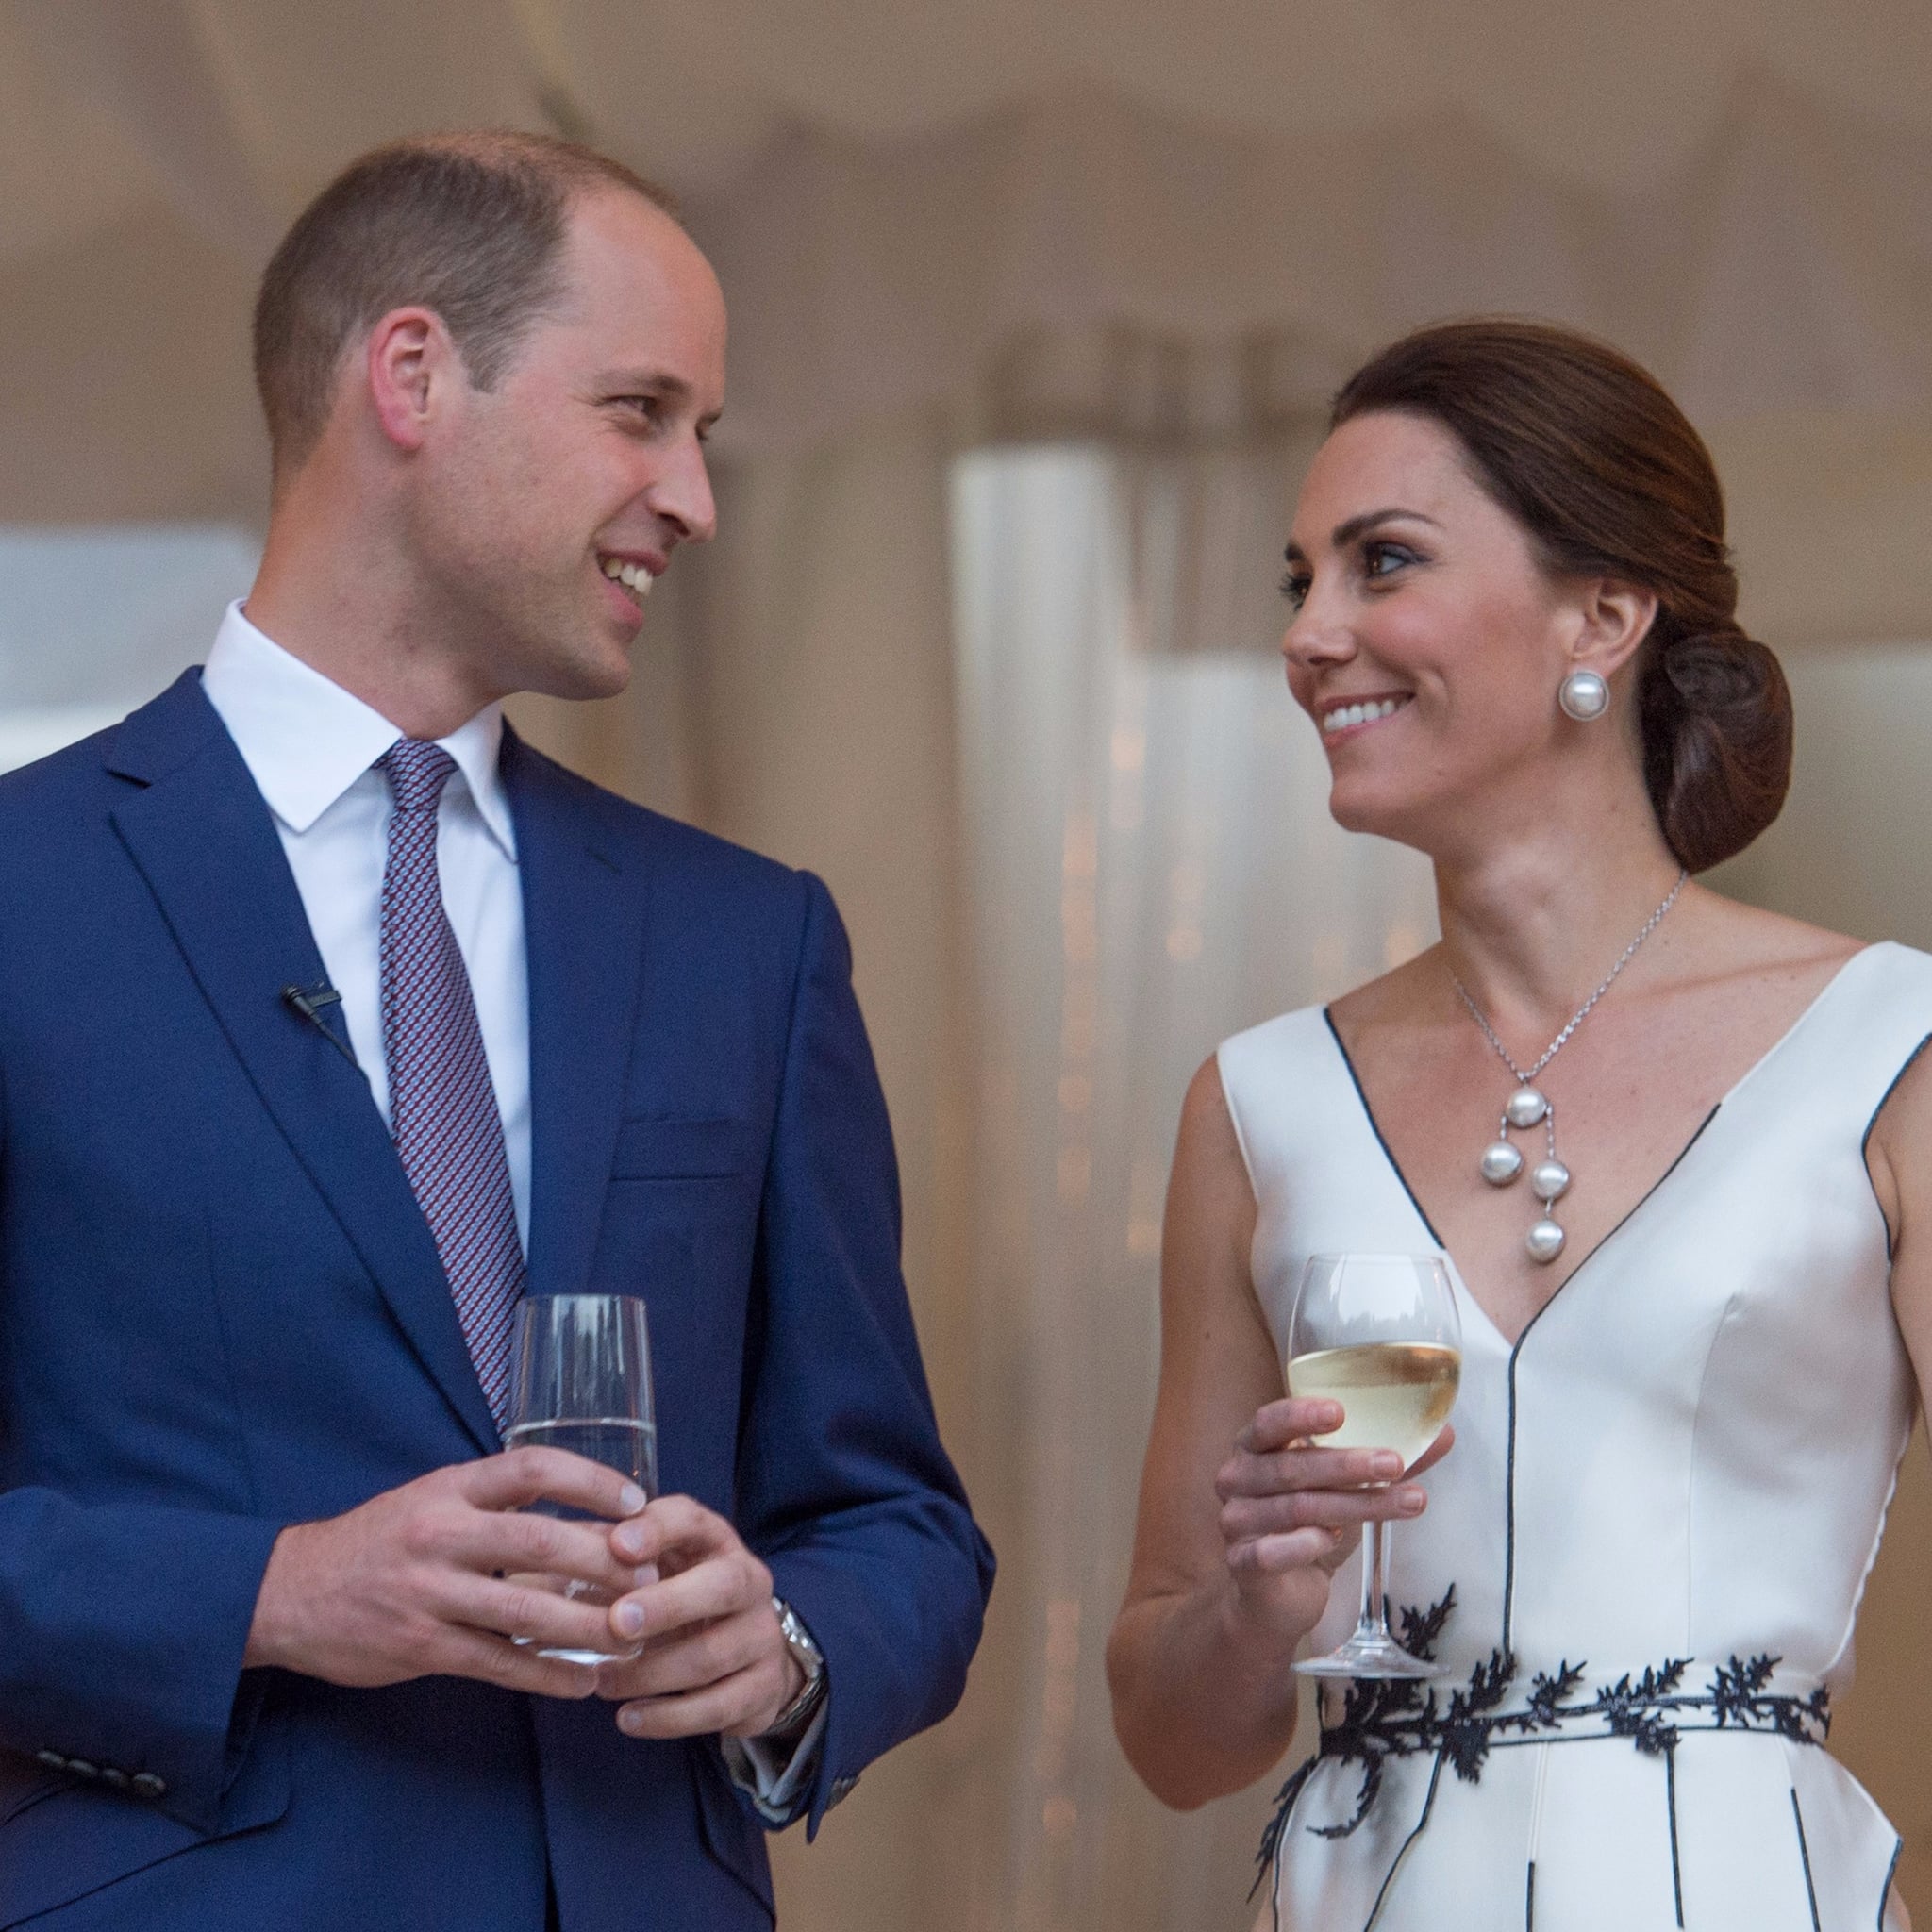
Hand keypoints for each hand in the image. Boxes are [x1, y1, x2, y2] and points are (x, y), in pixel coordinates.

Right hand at [245, 1448, 649, 1696]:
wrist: (287, 1593)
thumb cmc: (377, 1542)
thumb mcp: (430, 1500)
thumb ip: (493, 1504)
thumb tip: (580, 1514)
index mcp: (449, 1488)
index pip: (531, 1468)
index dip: (589, 1480)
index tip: (636, 1500)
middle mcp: (441, 1533)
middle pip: (539, 1541)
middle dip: (603, 1560)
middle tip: (650, 1576)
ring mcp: (428, 1592)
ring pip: (525, 1608)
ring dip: (588, 1624)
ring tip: (635, 1635)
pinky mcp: (420, 1646)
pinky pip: (498, 1662)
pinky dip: (547, 1674)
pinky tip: (583, 1682)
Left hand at [593, 1496, 804, 1740]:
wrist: (746, 1653)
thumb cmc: (680, 1600)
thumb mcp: (653, 1572)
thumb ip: (609, 1564)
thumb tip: (549, 1564)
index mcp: (715, 1542)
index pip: (693, 1520)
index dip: (658, 1529)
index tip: (618, 1545)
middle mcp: (749, 1581)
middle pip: (722, 1585)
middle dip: (668, 1604)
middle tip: (617, 1622)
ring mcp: (762, 1636)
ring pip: (712, 1656)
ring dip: (650, 1672)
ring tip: (602, 1683)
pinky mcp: (764, 1688)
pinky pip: (717, 1707)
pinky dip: (668, 1718)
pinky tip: (628, 1719)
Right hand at [1214, 1398, 1453, 1636]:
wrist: (1279, 1597)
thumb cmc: (1311, 1527)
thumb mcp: (1346, 1488)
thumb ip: (1385, 1461)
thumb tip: (1444, 1434)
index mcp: (1254, 1447)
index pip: (1268, 1421)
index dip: (1300, 1415)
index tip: (1341, 1411)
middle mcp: (1236, 1478)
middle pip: (1291, 1467)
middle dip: (1347, 1464)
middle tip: (1394, 1463)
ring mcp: (1235, 1521)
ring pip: (1297, 1509)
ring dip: (1354, 1506)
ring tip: (1403, 1503)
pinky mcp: (1242, 1563)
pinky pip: (1272, 1551)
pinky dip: (1305, 1544)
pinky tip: (1333, 1541)